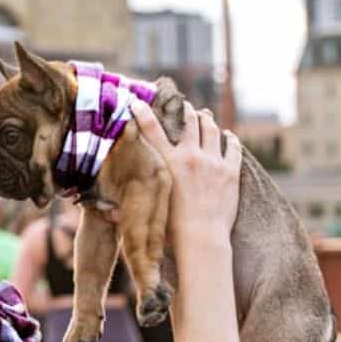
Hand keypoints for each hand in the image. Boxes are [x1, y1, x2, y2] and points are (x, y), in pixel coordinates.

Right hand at [129, 99, 241, 248]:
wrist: (202, 239)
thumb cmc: (172, 229)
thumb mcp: (151, 203)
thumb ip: (138, 196)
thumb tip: (107, 212)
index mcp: (168, 162)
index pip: (152, 128)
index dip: (142, 111)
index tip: (137, 101)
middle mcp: (191, 156)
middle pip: (189, 120)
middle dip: (185, 109)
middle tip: (183, 106)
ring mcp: (213, 162)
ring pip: (212, 129)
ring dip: (207, 119)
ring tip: (204, 115)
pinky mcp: (231, 172)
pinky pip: (233, 148)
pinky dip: (230, 139)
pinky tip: (229, 136)